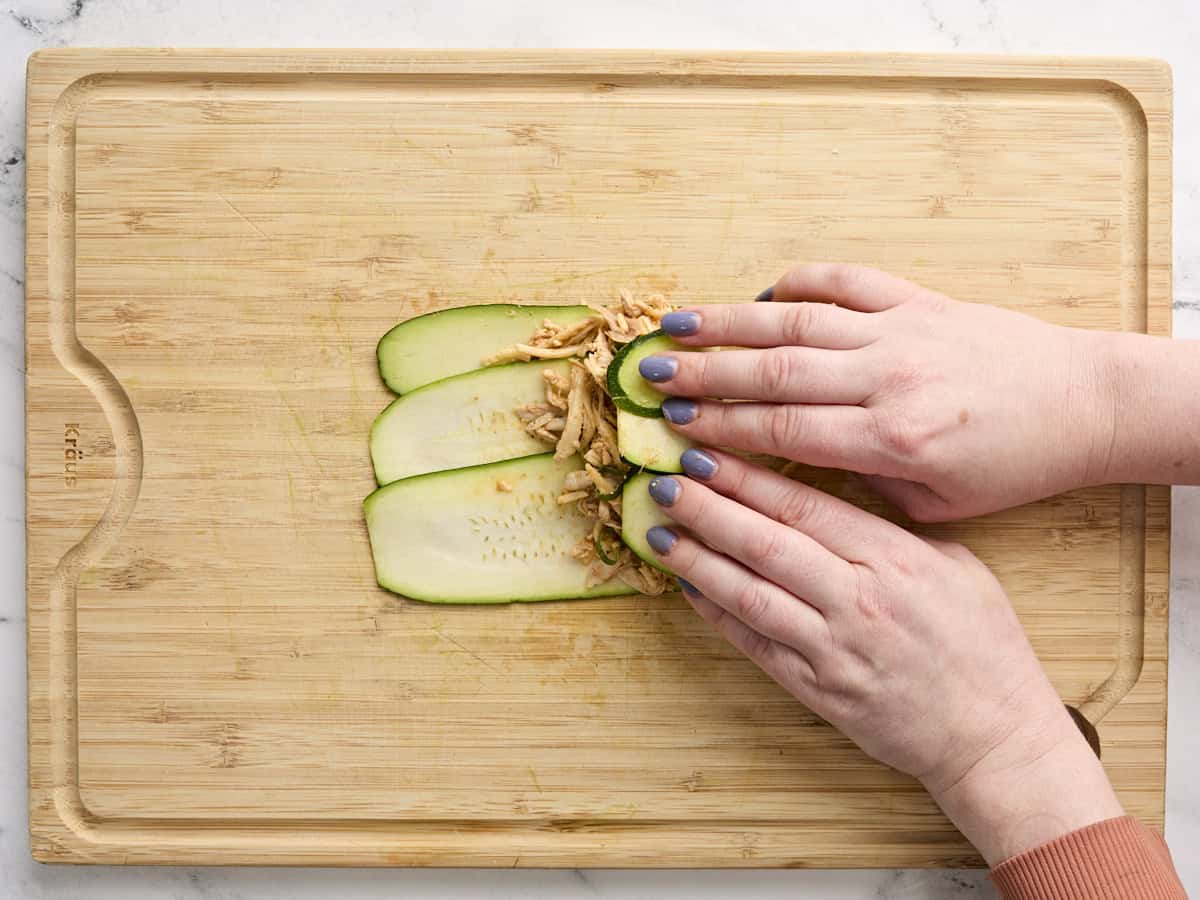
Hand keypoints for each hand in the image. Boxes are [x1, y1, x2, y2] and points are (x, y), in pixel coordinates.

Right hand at [640, 264, 1118, 520]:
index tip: (671, 426)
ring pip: (799, 322)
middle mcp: (889, 378)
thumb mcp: (936, 504)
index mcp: (892, 440)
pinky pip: (848, 281)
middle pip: (776, 371)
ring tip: (678, 324)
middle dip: (706, 372)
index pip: (784, 430)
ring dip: (732, 322)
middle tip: (650, 373)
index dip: (720, 426)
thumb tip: (790, 470)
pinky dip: (801, 282)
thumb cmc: (1011, 465)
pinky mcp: (920, 300)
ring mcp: (902, 331)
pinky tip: (762, 293)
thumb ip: (860, 486)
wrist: (1082, 404)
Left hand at [643, 449, 1123, 863]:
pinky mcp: (818, 690)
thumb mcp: (955, 562)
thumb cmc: (982, 642)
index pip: (803, 506)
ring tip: (658, 532)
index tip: (705, 452)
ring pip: (748, 593)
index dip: (746, 478)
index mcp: (893, 558)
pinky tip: (688, 587)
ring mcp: (834, 648)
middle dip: (707, 508)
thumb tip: (833, 488)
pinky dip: (716, 614)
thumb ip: (889, 527)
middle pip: (765, 543)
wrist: (992, 733)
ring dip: (696, 560)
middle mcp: (857, 599)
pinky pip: (755, 644)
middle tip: (664, 482)